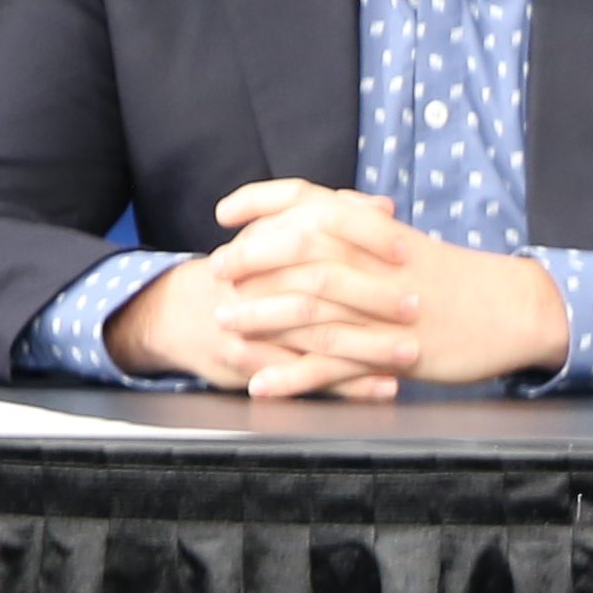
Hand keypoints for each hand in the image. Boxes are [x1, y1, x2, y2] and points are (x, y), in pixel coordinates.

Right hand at [112, 183, 421, 397]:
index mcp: (265, 240)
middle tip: (417, 305)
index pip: (317, 227)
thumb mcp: (272, 232)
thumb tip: (384, 205)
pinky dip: (349, 386)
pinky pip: (307, 379)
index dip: (363, 236)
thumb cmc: (242, 271)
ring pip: (316, 336)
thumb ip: (328, 215)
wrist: (176, 315)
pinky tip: (384, 388)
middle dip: (373, 297)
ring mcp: (253, 326)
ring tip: (412, 352)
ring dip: (369, 347)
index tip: (405, 247)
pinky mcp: (255, 366)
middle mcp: (256, 282)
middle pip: (319, 285)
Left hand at [198, 180, 568, 388]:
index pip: (308, 200)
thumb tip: (317, 218)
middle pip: (297, 250)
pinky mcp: (391, 352)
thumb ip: (360, 230)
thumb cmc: (456, 279)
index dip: (261, 202)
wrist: (510, 309)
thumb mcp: (404, 247)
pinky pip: (332, 366)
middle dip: (249, 260)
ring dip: (260, 316)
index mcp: (376, 231)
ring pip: (309, 308)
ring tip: (225, 324)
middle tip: (216, 272)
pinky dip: (292, 376)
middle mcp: (374, 262)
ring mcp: (381, 309)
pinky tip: (262, 384)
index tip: (224, 213)